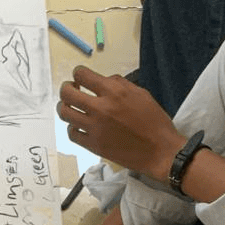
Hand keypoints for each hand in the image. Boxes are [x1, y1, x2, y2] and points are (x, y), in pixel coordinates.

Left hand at [57, 66, 184, 178]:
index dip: (78, 73)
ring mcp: (94, 128)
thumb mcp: (141, 93)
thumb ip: (119, 84)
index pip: (81, 75)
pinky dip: (72, 127)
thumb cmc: (154, 121)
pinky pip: (71, 133)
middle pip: (67, 93)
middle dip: (66, 88)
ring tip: (72, 107)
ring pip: (65, 113)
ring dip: (65, 107)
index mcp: (114, 92)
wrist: (159, 151)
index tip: (80, 77)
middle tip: (72, 90)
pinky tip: (78, 125)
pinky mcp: (93, 145)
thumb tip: (103, 81)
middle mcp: (100, 108)